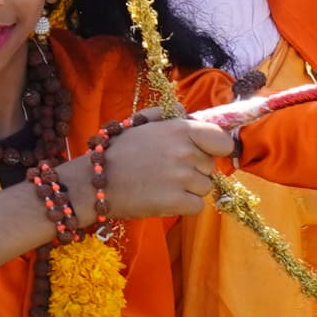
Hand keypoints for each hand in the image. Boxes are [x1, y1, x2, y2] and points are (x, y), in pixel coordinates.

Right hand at [95, 114, 239, 220]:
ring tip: (162, 184)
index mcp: (179, 130)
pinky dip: (183, 205)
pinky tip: (163, 198)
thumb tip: (185, 111)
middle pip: (210, 166)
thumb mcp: (138, 123)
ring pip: (204, 187)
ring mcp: (182, 179)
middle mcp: (185, 152)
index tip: (203, 153)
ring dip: (189, 188)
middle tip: (167, 169)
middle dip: (194, 169)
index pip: (221, 140)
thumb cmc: (117, 151)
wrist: (95, 182)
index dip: (214, 148)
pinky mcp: (177, 203)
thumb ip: (165, 114)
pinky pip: (197, 206)